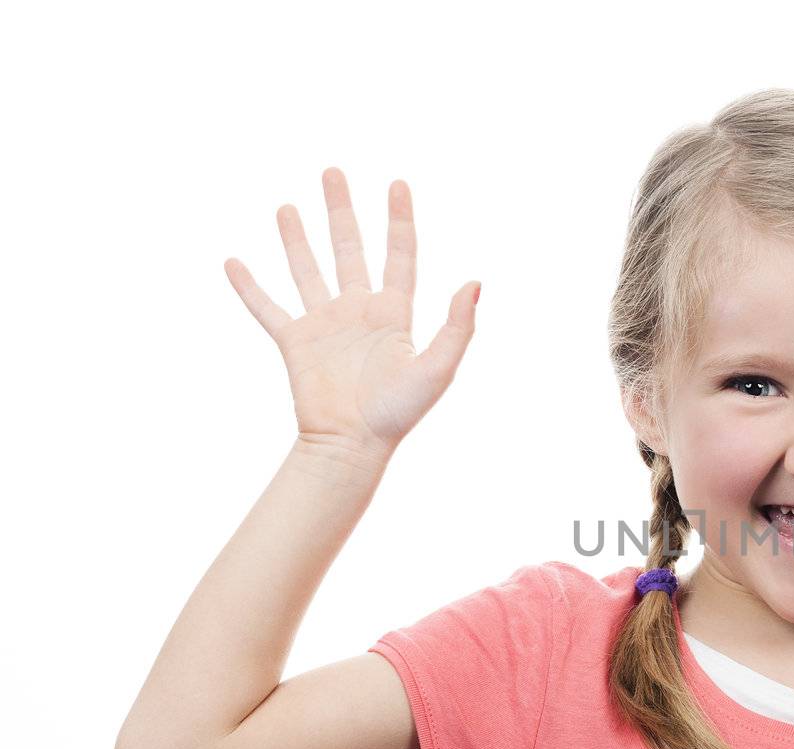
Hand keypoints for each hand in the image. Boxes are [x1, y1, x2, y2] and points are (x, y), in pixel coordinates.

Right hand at [223, 167, 479, 461]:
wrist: (353, 446)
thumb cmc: (399, 413)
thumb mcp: (438, 368)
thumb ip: (457, 326)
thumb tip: (475, 282)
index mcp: (394, 314)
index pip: (400, 255)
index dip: (399, 219)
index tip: (397, 183)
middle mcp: (358, 312)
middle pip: (350, 249)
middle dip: (341, 211)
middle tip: (332, 171)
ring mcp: (324, 325)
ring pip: (308, 269)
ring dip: (297, 238)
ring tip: (287, 205)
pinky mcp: (294, 343)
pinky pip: (268, 309)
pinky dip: (250, 287)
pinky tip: (233, 262)